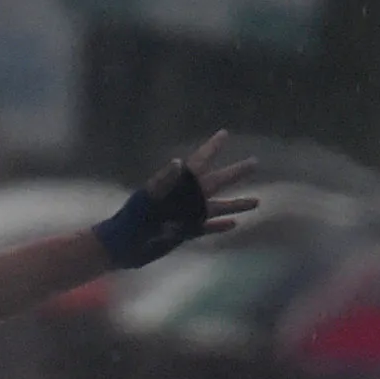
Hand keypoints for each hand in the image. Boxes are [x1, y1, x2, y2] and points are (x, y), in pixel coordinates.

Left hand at [91, 131, 261, 270]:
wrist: (122, 245)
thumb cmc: (132, 218)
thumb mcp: (147, 197)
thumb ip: (164, 179)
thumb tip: (180, 161)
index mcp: (177, 185)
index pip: (199, 162)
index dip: (211, 148)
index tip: (224, 133)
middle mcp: (185, 198)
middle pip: (217, 182)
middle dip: (236, 173)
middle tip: (255, 162)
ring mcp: (186, 216)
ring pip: (217, 207)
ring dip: (237, 203)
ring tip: (257, 201)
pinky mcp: (184, 233)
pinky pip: (207, 228)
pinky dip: (220, 226)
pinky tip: (234, 224)